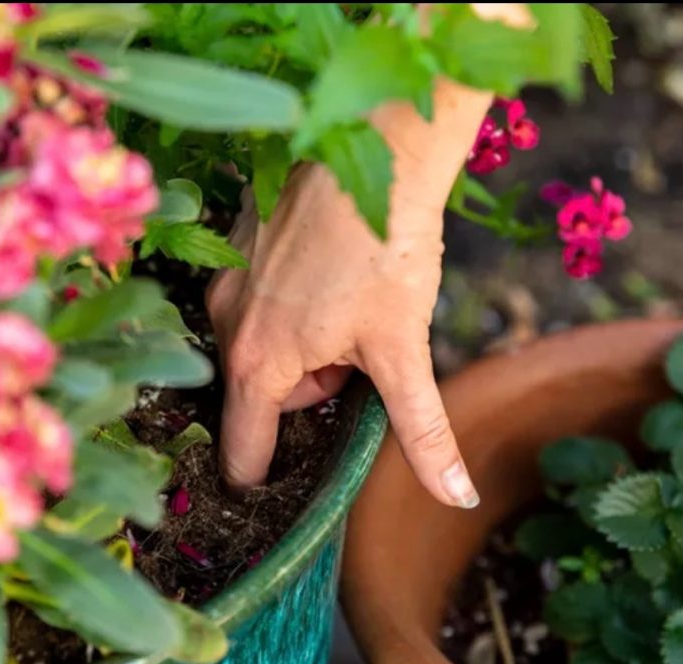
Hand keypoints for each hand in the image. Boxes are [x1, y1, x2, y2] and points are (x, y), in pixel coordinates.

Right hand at [207, 151, 478, 508]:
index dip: (272, 473)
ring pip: (257, 345)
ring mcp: (225, 279)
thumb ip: (422, 431)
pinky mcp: (233, 242)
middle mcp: (225, 323)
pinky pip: (253, 298)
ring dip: (298, 346)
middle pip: (259, 396)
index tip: (303, 470)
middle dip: (308, 390)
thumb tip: (457, 497)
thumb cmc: (385, 248)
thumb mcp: (403, 348)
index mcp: (258, 364)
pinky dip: (286, 303)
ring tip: (345, 306)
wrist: (373, 146)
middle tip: (355, 353)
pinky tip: (327, 271)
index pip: (243, 453)